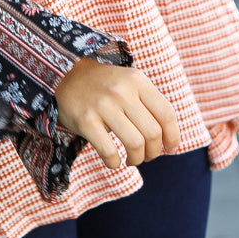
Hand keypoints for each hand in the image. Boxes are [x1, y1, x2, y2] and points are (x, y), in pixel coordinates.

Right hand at [54, 59, 179, 170]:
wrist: (65, 75)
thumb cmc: (104, 86)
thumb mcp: (129, 83)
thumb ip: (149, 104)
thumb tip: (169, 139)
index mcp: (138, 81)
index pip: (166, 114)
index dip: (173, 136)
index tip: (171, 148)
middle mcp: (122, 91)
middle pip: (152, 133)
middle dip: (154, 152)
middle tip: (147, 156)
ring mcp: (103, 105)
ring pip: (134, 144)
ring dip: (137, 159)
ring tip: (132, 160)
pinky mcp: (85, 120)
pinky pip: (109, 151)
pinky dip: (115, 163)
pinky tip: (113, 161)